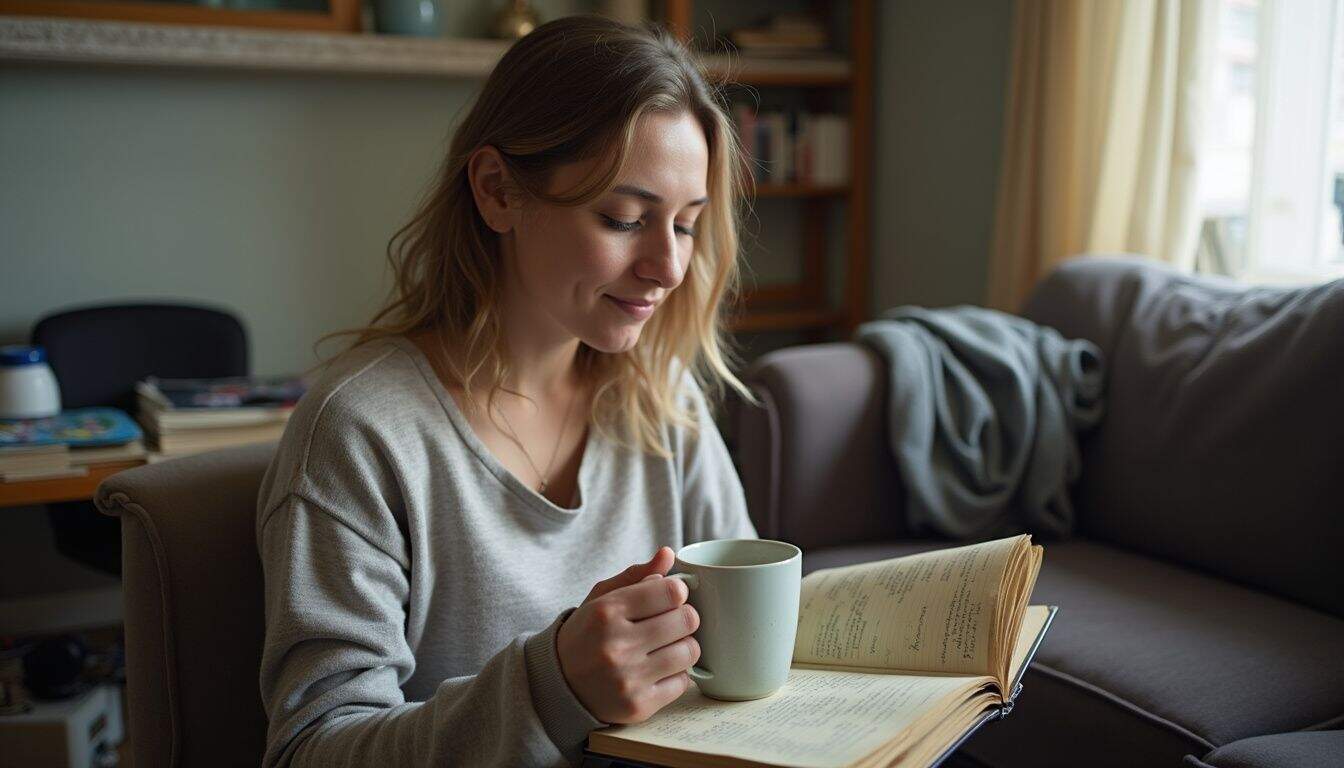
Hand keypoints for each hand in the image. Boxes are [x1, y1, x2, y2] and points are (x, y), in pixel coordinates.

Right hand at [556, 546, 700, 723]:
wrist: (558, 684)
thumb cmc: (585, 634)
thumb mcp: (601, 598)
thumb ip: (636, 575)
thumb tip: (668, 554)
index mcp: (607, 612)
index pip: (671, 592)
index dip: (677, 592)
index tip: (670, 597)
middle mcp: (617, 645)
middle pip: (687, 620)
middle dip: (684, 618)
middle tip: (672, 622)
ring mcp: (628, 678)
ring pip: (690, 652)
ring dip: (683, 647)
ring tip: (666, 646)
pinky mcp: (638, 706)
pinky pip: (683, 683)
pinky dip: (676, 675)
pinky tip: (657, 670)